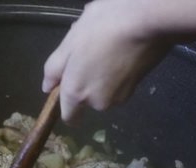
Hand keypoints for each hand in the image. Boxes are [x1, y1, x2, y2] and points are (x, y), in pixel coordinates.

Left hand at [42, 0, 170, 123]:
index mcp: (76, 93)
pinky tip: (123, 50)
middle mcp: (98, 102)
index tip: (70, 85)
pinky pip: (121, 83)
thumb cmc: (101, 28)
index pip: (69, 117)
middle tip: (91, 53)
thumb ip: (53, 69)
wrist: (148, 21)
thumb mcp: (69, 43)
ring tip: (109, 48)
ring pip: (106, 91)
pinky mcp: (138, 87)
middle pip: (88, 100)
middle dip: (87, 81)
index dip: (67, 105)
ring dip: (104, 75)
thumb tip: (47, 88)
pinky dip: (119, 71)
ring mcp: (121, 97)